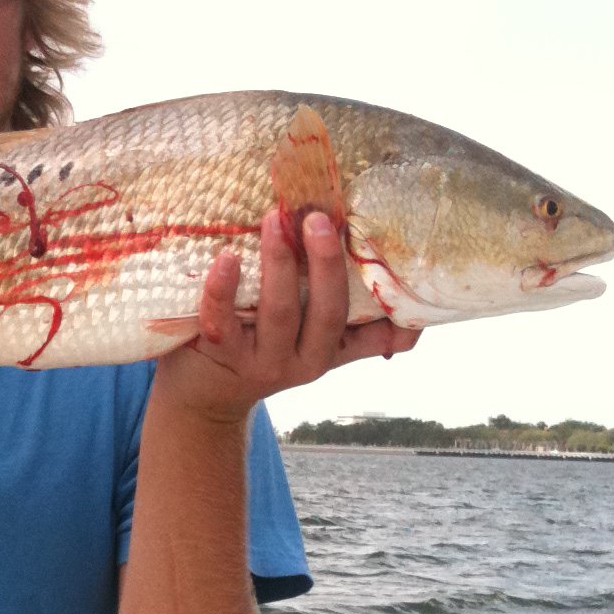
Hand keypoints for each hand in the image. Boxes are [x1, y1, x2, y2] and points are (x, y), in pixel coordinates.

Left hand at [157, 208, 417, 422]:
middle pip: (326, 312)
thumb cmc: (261, 349)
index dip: (389, 303)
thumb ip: (356, 330)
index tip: (395, 258)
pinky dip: (222, 289)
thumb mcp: (311, 344)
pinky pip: (222, 321)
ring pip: (279, 312)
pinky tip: (226, 258)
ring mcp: (263, 361)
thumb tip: (409, 307)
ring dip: (279, 264)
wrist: (204, 396)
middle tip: (319, 217)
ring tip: (275, 220)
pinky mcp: (220, 355)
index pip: (372, 328)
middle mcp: (303, 360)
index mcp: (330, 350)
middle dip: (325, 263)